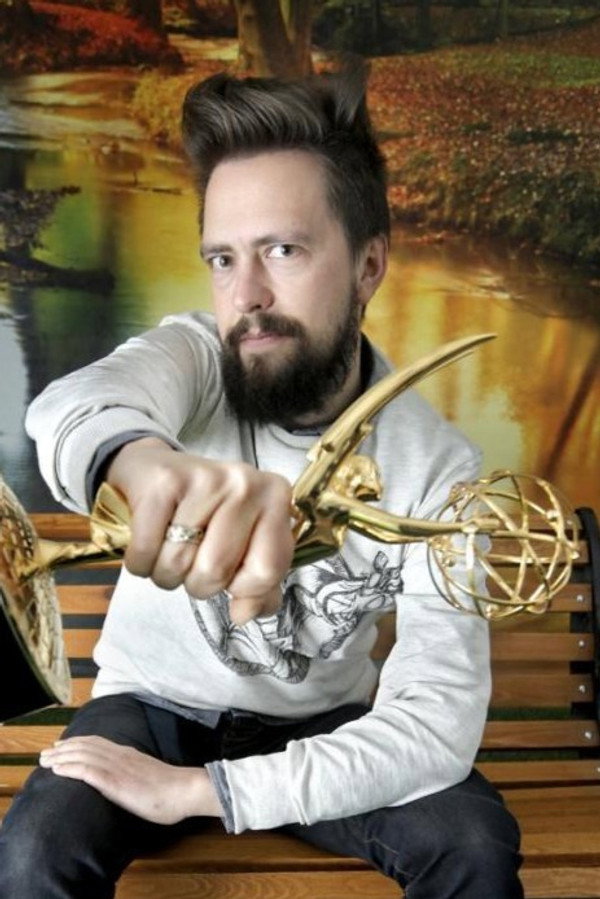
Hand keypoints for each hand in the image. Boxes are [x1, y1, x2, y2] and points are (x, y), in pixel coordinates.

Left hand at [39, 736, 221, 823]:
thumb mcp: (149, 776)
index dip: (78, 742)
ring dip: (60, 756)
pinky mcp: (115, 781)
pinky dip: (69, 767)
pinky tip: (57, 769)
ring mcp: (117, 767)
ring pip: (82, 755)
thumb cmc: (173, 790)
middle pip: (85, 745)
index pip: (98, 742)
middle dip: (63, 748)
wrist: (184, 790)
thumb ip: (135, 774)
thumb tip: (127, 782)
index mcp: (129, 754)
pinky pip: (86, 770)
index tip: (62, 745)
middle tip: (46, 752)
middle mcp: (120, 755)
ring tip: (44, 760)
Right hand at [107, 437, 294, 623]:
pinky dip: (140, 561)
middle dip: (197, 582)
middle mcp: (245, 484)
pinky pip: (146, 552)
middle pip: (216, 571)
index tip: (231, 574)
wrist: (155, 468)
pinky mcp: (164, 482)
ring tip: (168, 546)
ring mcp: (205, 479)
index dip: (243, 589)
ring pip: (177, 564)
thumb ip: (258, 584)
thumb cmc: (204, 511)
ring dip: (165, 572)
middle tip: (193, 557)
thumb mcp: (242, 542)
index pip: (268, 570)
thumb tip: (244, 614)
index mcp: (275, 497)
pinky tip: (148, 539)